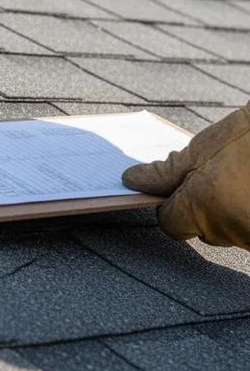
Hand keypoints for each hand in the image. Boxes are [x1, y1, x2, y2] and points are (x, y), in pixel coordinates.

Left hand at [123, 105, 249, 247]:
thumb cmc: (247, 138)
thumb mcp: (199, 150)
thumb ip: (164, 172)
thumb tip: (133, 180)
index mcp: (204, 206)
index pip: (170, 223)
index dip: (169, 205)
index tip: (176, 189)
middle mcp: (230, 229)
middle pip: (201, 229)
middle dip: (201, 208)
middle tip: (215, 178)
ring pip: (228, 232)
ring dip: (228, 213)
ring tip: (240, 182)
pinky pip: (246, 231)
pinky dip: (245, 215)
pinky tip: (249, 191)